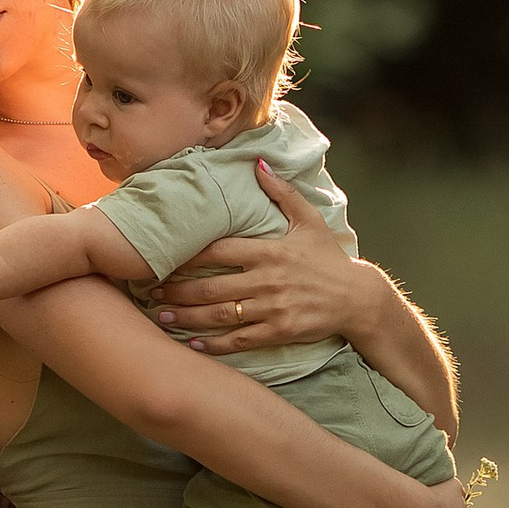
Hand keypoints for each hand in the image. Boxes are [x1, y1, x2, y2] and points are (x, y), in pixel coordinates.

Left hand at [151, 166, 367, 352]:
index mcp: (269, 251)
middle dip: (178, 289)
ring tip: (161, 316)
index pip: (218, 250)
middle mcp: (267, 280)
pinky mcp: (279, 331)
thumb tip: (257, 164)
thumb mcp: (309, 220)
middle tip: (150, 291)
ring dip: (188, 317)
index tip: (162, 255)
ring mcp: (272, 308)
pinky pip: (241, 339)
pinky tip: (193, 343)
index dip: (187, 254)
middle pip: (212, 286)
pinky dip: (215, 343)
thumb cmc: (328, 257)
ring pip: (221, 315)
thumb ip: (281, 193)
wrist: (357, 297)